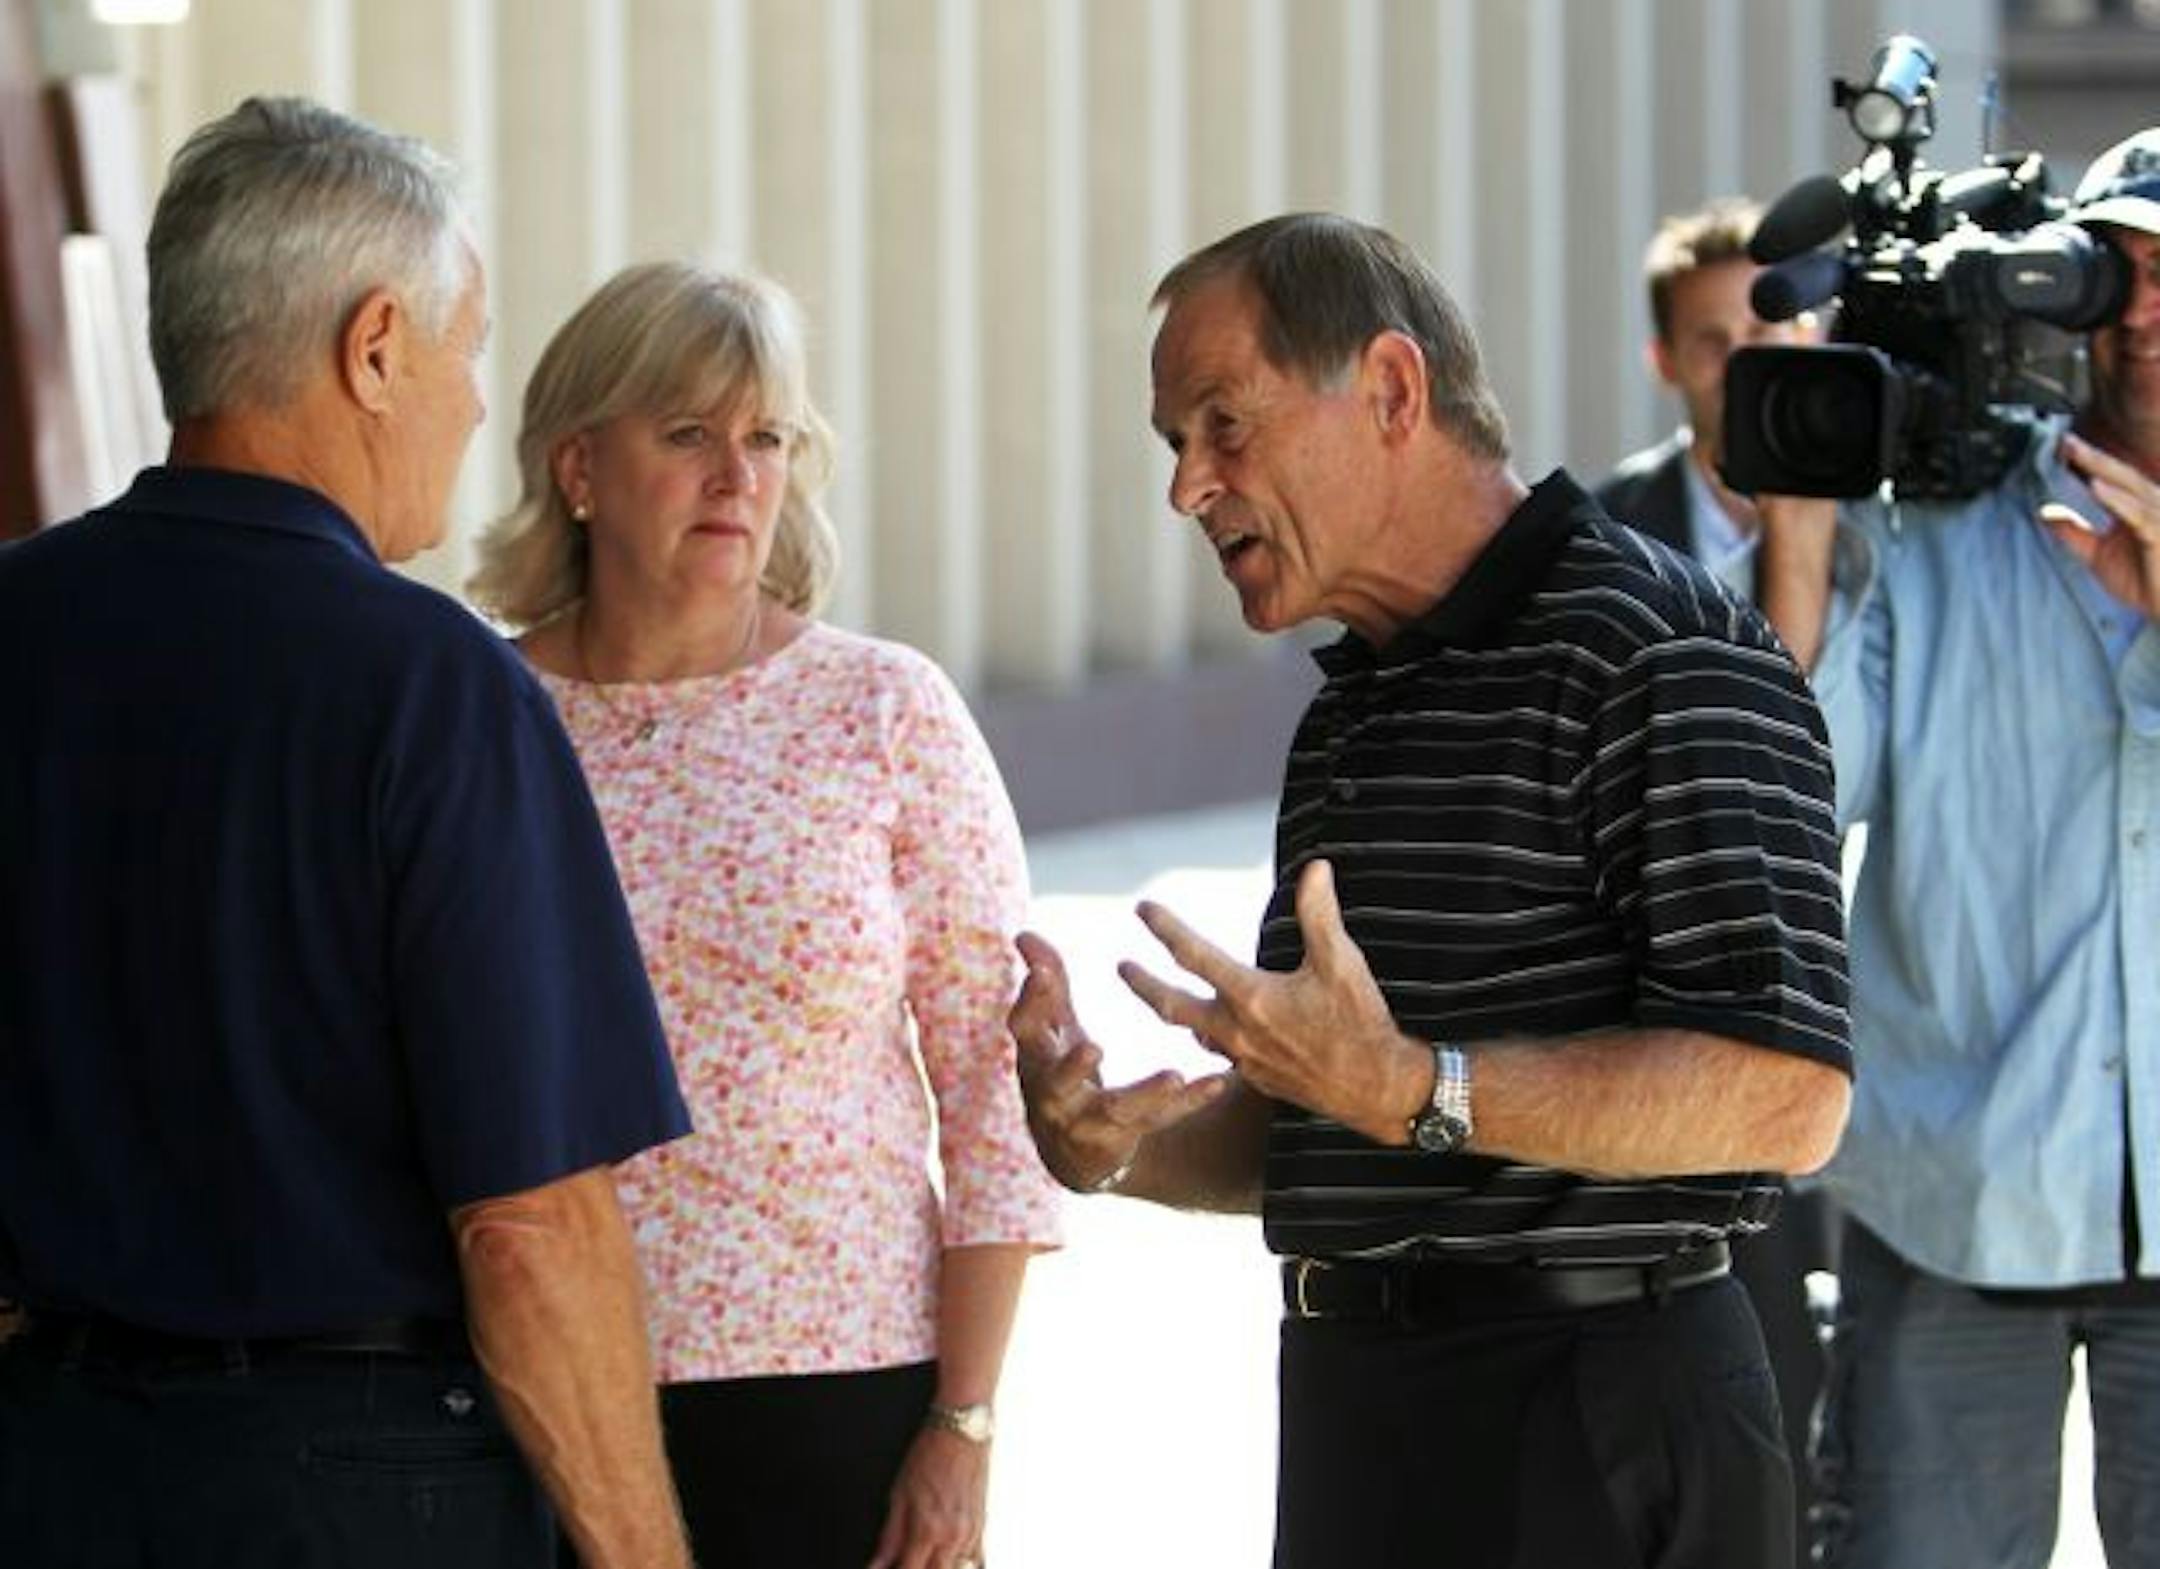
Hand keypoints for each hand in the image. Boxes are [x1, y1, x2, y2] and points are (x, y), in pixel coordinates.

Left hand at [866, 1427, 988, 1568]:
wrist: (962, 1432)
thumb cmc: (930, 1454)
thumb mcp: (898, 1494)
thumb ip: (889, 1536)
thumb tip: (877, 1563)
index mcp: (928, 1530)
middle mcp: (953, 1537)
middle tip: (906, 1559)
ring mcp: (970, 1534)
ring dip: (937, 1566)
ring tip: (922, 1554)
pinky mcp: (981, 1527)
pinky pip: (970, 1558)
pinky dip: (954, 1560)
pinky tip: (942, 1551)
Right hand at [1009, 931, 1228, 1191]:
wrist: (1070, 1150)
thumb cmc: (1060, 1072)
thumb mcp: (1052, 1031)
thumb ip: (1046, 985)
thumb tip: (1024, 934)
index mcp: (1035, 1059)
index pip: (1026, 1029)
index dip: (1031, 1001)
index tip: (1043, 972)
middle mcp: (1054, 1094)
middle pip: (1058, 1081)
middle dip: (1073, 1067)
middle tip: (1093, 1048)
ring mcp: (1088, 1121)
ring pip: (1117, 1108)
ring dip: (1145, 1093)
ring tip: (1173, 1075)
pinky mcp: (1124, 1136)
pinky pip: (1159, 1119)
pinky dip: (1189, 1102)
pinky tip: (1217, 1083)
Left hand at [1116, 860, 1425, 1144]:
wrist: (1376, 1090)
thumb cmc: (1361, 1023)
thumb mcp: (1342, 962)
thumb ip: (1320, 913)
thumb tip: (1315, 869)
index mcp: (1251, 997)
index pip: (1193, 956)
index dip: (1165, 928)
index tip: (1143, 908)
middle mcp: (1237, 1030)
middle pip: (1171, 1005)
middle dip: (1142, 984)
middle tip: (1121, 967)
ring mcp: (1243, 1060)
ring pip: (1194, 1032)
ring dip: (1172, 1012)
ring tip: (1161, 997)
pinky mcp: (1256, 1079)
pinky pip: (1220, 1054)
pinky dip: (1209, 1037)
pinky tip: (1213, 1031)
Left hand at [2043, 432, 2159, 615]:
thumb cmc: (2144, 582)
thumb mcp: (2097, 555)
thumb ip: (2073, 533)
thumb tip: (2045, 512)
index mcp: (2136, 507)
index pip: (2109, 478)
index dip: (2085, 462)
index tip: (2059, 446)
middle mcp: (2151, 505)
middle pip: (2119, 474)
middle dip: (2091, 456)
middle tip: (2064, 439)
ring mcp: (2159, 516)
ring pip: (2129, 486)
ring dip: (2101, 467)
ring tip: (2075, 452)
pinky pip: (2139, 513)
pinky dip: (2117, 499)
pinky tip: (2096, 486)